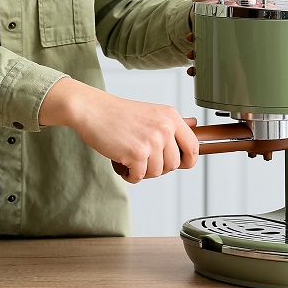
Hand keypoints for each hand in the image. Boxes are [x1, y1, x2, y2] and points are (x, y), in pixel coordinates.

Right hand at [39, 78, 198, 182]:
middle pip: (174, 164)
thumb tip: (195, 124)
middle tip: (142, 158)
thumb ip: (172, 123)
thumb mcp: (151, 113)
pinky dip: (129, 174)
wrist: (92, 110)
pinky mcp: (137, 154)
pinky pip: (139, 177)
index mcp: (171, 117)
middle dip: (158, 167)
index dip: (188, 160)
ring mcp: (152, 141)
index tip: (178, 163)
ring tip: (129, 157)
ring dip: (142, 171)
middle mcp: (165, 128)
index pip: (193, 147)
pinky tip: (122, 162)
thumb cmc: (117, 114)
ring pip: (157, 173)